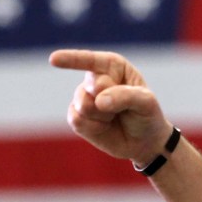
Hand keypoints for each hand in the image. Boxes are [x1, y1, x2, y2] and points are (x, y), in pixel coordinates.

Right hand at [48, 49, 174, 165]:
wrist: (143, 142)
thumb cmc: (147, 115)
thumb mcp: (146, 103)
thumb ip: (125, 96)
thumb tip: (98, 101)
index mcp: (113, 66)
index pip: (91, 60)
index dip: (72, 59)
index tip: (54, 59)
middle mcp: (94, 78)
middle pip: (91, 87)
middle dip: (109, 101)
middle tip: (124, 108)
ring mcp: (83, 97)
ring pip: (83, 105)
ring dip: (103, 116)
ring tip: (115, 117)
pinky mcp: (76, 117)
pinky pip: (77, 121)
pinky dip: (94, 128)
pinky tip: (105, 127)